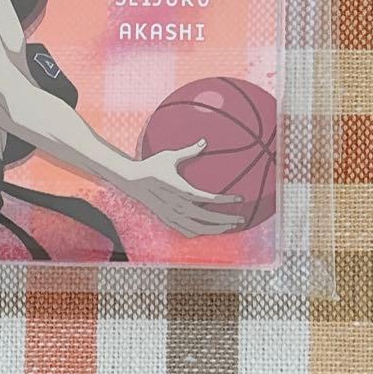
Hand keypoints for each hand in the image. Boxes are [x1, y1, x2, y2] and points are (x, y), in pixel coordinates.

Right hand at [117, 143, 243, 236]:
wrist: (132, 179)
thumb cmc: (152, 165)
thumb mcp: (170, 156)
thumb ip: (189, 151)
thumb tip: (204, 141)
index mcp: (181, 190)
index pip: (209, 198)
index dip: (226, 199)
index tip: (240, 198)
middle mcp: (178, 205)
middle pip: (207, 218)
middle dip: (226, 220)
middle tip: (240, 218)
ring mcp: (172, 215)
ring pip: (198, 228)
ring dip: (215, 229)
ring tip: (228, 226)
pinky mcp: (166, 219)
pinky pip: (186, 230)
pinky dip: (199, 232)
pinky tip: (207, 230)